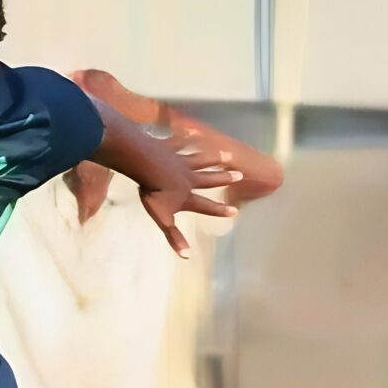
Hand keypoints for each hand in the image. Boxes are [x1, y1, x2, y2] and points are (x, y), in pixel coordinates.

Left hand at [137, 131, 240, 256]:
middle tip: (240, 174)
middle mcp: (189, 177)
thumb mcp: (162, 217)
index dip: (218, 210)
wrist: (146, 164)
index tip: (235, 212)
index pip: (205, 205)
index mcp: (186, 195)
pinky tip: (193, 130)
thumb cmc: (153, 193)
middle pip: (209, 179)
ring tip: (226, 155)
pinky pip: (181, 142)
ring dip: (213, 158)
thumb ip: (174, 235)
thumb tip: (186, 256)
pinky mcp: (170, 148)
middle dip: (223, 178)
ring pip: (201, 159)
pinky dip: (187, 137)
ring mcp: (181, 161)